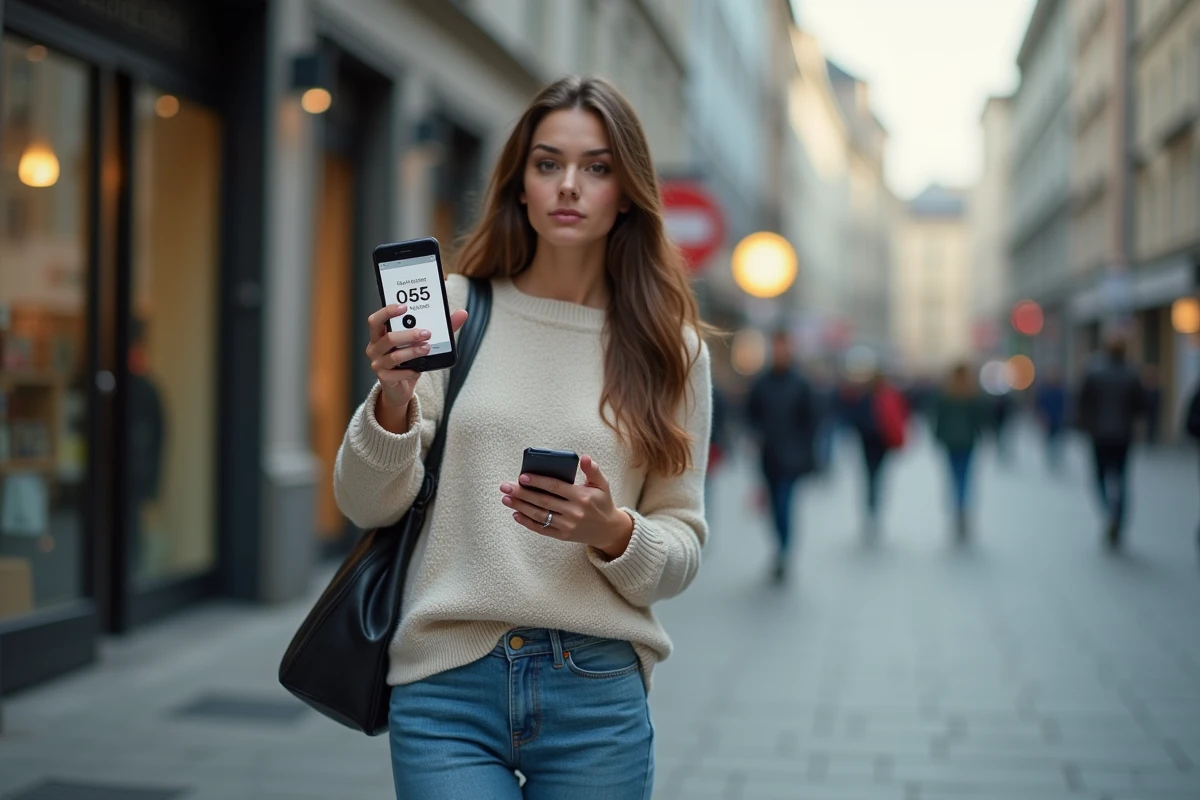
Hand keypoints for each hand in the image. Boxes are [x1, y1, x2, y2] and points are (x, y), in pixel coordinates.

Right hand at [365, 302, 468, 431]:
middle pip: (388, 337)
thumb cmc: (409, 360)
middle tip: (426, 333)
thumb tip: (462, 314)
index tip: (405, 307)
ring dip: (412, 352)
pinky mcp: (384, 379)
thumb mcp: (422, 342)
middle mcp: (375, 348)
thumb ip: (441, 328)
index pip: (376, 320)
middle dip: (409, 334)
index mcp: (380, 334)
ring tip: (427, 348)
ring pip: (394, 356)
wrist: (401, 387)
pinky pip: (397, 374)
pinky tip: (419, 368)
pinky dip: (410, 370)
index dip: (388, 311)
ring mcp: (377, 364)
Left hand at [500, 455, 633, 557]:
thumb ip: (593, 470)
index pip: (555, 487)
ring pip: (539, 515)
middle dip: (522, 493)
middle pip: (543, 501)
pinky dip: (527, 523)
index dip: (538, 482)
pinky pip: (542, 529)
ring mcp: (567, 525)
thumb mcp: (602, 484)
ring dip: (520, 507)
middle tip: (505, 486)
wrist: (609, 530)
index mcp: (582, 497)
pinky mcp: (563, 535)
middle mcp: (574, 512)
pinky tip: (516, 514)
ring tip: (506, 498)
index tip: (522, 477)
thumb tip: (584, 458)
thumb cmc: (602, 503)